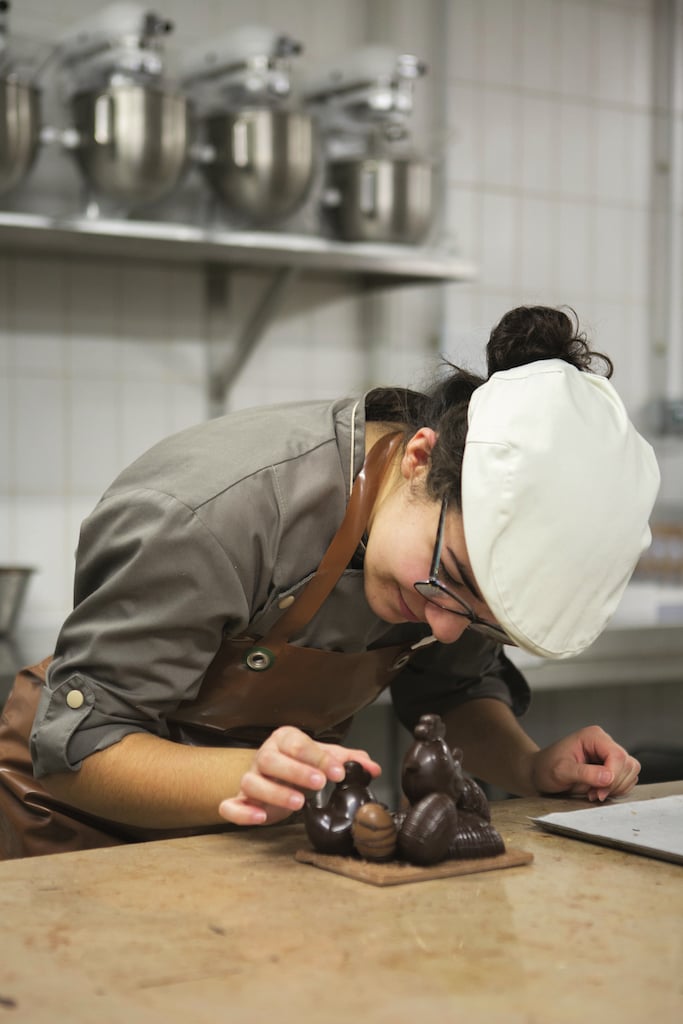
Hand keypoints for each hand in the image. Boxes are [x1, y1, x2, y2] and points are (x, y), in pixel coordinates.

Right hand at [218, 726, 381, 826]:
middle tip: (320, 784)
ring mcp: (249, 778)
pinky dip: (241, 812)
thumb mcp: (324, 759)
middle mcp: (264, 756)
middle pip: (271, 759)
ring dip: (274, 792)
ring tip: (299, 803)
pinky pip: (230, 805)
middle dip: (296, 771)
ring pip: (251, 781)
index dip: (318, 757)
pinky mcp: (240, 800)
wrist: (274, 775)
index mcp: (284, 740)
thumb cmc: (301, 764)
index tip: (338, 773)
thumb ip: (347, 761)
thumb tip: (373, 768)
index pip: (298, 743)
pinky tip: (260, 817)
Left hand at [530, 725, 639, 801]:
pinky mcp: (612, 768)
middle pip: (628, 764)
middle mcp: (604, 743)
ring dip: (615, 788)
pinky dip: (615, 790)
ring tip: (593, 792)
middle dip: (614, 784)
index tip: (598, 791)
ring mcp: (609, 755)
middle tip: (592, 793)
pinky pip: (626, 780)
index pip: (618, 755)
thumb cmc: (546, 768)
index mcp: (593, 736)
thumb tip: (608, 777)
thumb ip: (585, 773)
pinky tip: (597, 791)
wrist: (540, 773)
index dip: (613, 776)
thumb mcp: (561, 771)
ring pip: (630, 773)